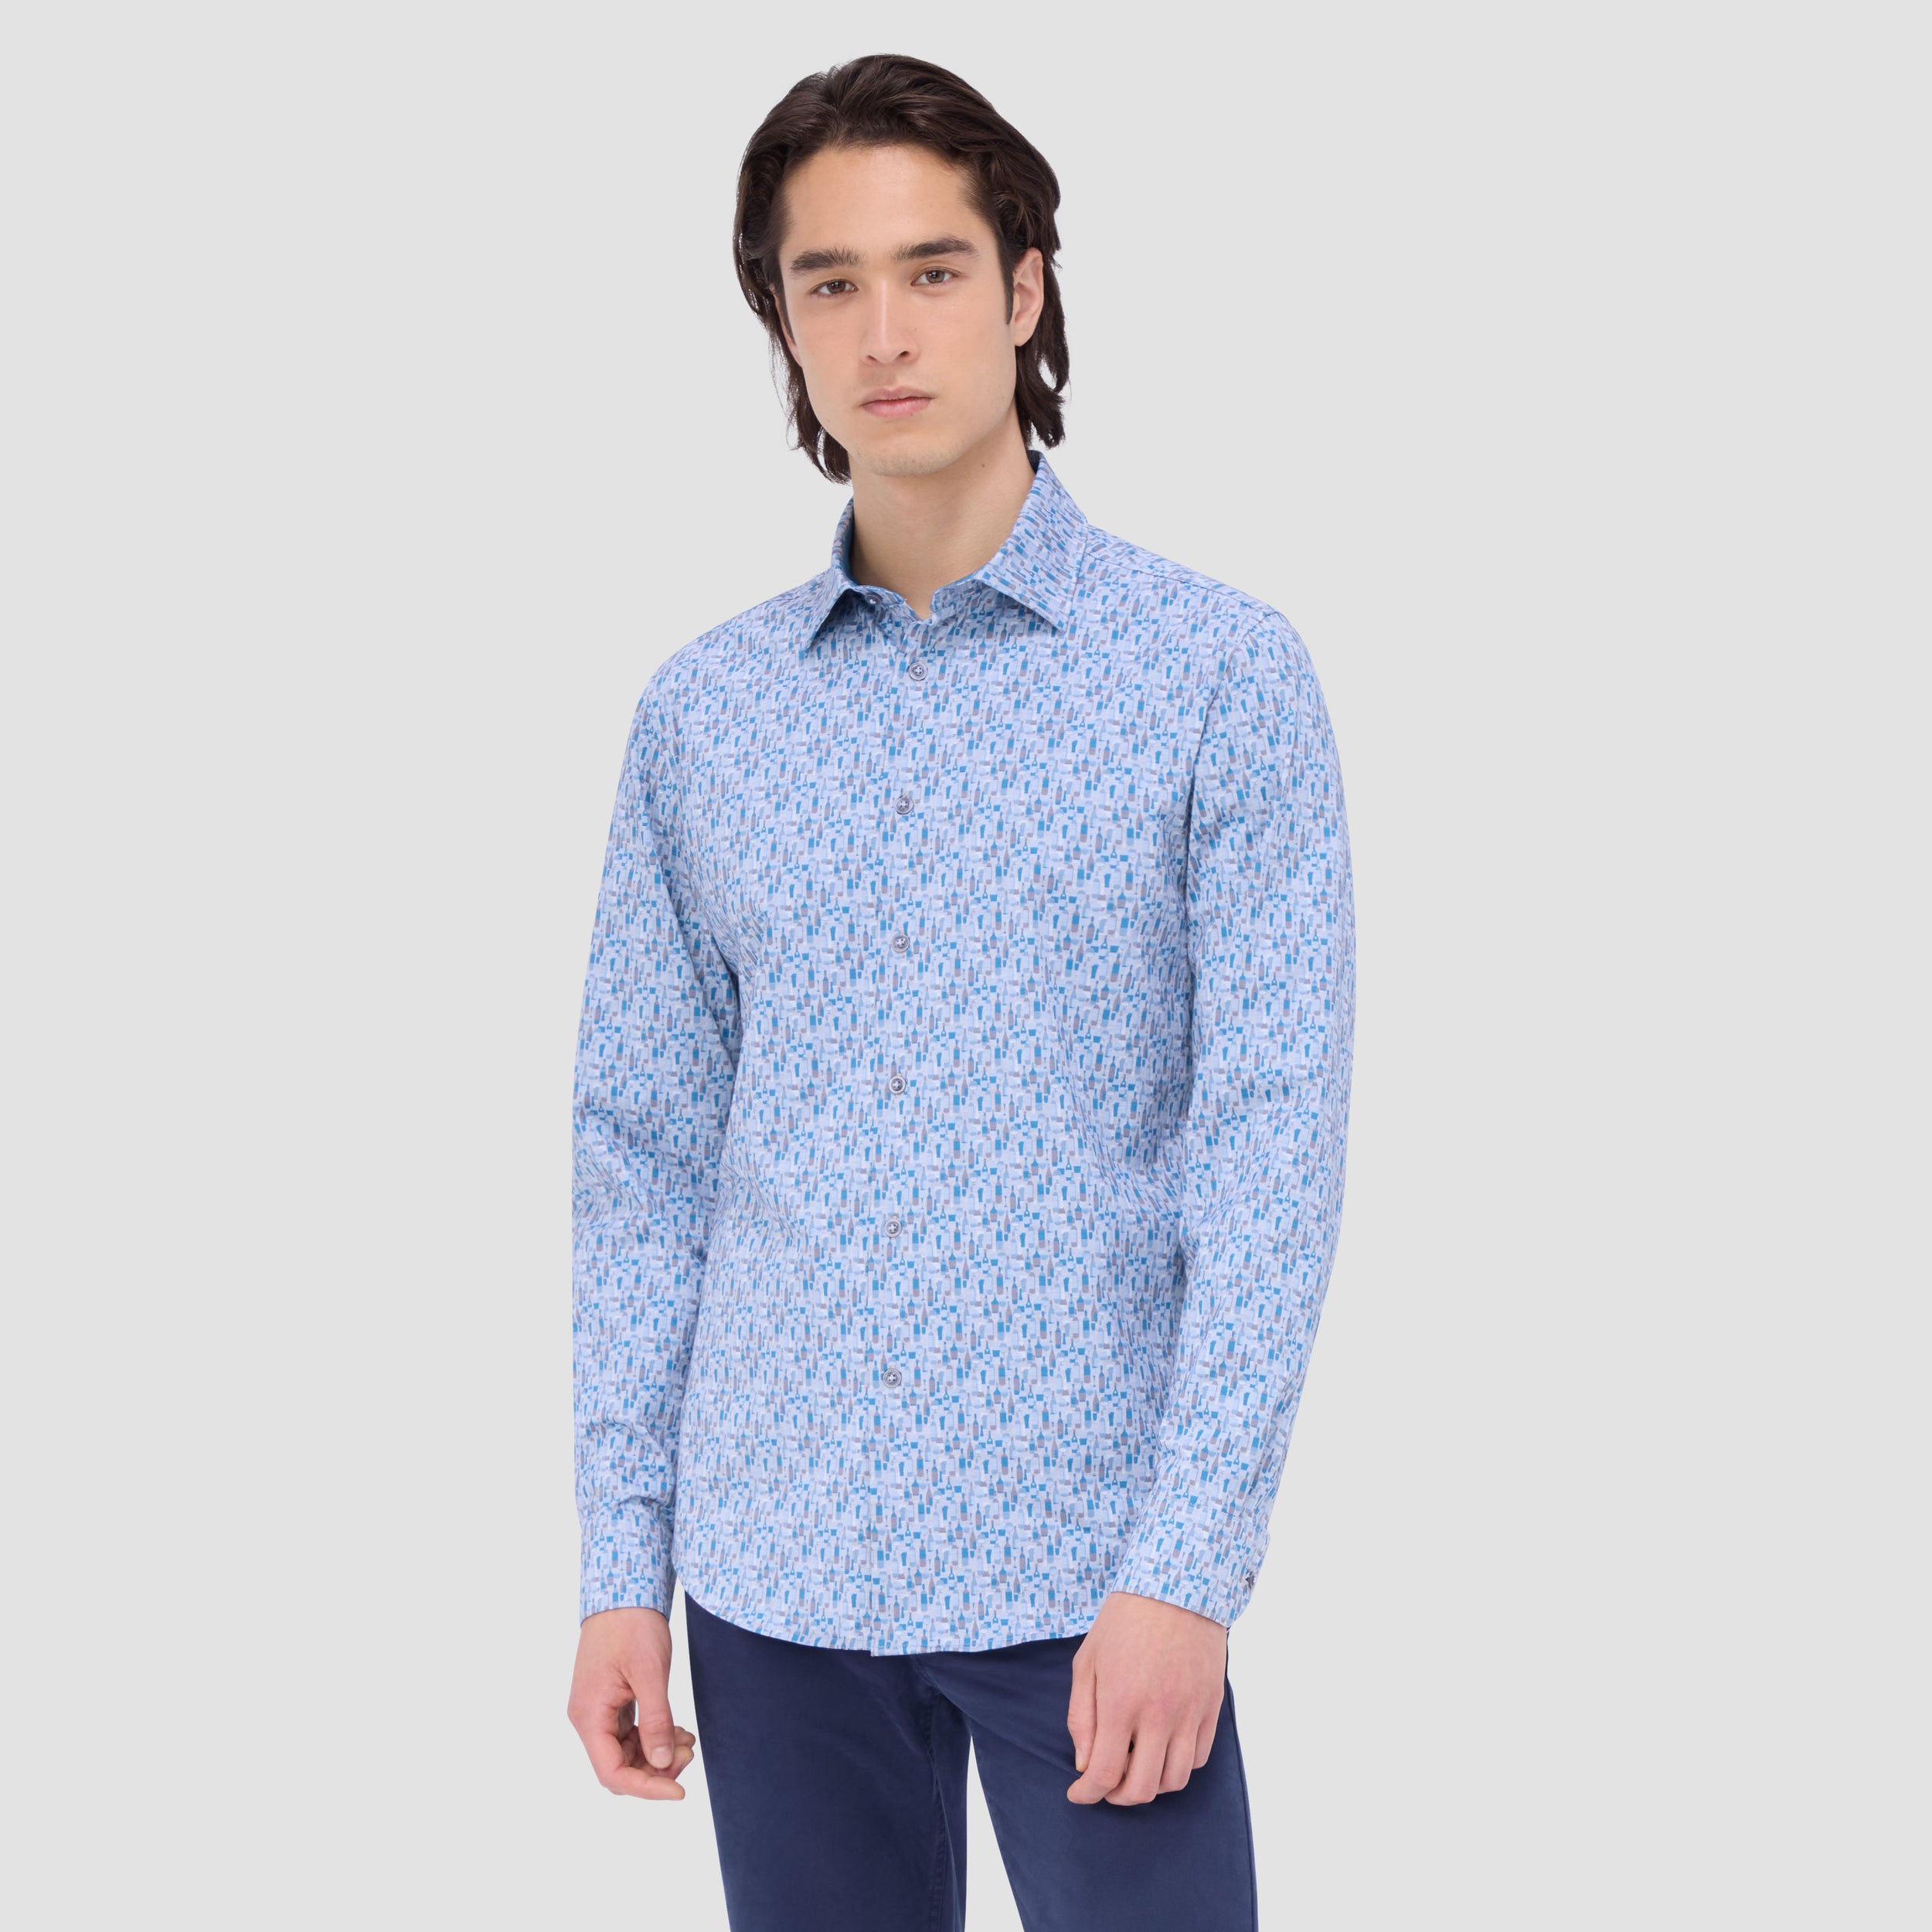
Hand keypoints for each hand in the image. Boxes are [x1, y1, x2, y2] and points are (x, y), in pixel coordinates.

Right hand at [567, 1606, 696, 1799]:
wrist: (623, 1591)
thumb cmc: (632, 1625)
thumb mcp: (649, 1673)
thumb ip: (655, 1721)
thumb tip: (663, 1763)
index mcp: (589, 1715)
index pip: (612, 1773)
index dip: (646, 1788)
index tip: (680, 1792)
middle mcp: (588, 1718)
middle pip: (619, 1767)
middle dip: (656, 1770)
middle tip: (689, 1751)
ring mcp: (598, 1710)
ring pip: (626, 1753)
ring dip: (657, 1754)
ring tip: (687, 1740)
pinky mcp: (611, 1701)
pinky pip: (630, 1734)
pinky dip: (654, 1737)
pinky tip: (677, 1729)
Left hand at [1065, 1590, 1227, 1805]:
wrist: (1176, 1587)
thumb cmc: (1124, 1621)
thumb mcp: (1087, 1662)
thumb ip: (1083, 1717)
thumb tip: (1085, 1763)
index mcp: (1121, 1703)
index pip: (1104, 1774)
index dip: (1087, 1794)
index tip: (1079, 1793)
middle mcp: (1158, 1715)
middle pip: (1142, 1789)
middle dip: (1117, 1797)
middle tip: (1106, 1785)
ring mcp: (1190, 1713)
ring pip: (1174, 1781)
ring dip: (1150, 1786)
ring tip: (1134, 1768)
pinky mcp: (1211, 1707)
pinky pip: (1198, 1759)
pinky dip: (1177, 1767)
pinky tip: (1162, 1751)